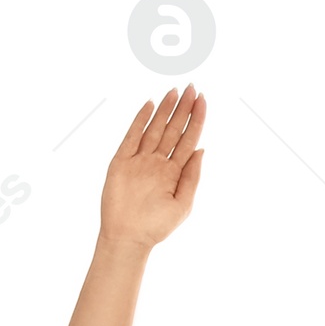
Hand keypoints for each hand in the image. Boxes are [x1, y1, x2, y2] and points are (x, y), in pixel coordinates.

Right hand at [100, 85, 206, 248]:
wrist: (128, 238)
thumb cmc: (156, 227)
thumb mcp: (183, 204)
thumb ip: (192, 176)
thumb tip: (201, 149)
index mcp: (174, 172)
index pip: (188, 139)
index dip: (196, 120)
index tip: (203, 100)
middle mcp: (158, 162)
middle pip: (173, 129)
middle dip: (184, 109)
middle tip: (193, 88)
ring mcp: (140, 160)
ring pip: (154, 128)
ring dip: (165, 110)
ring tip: (176, 91)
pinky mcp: (121, 161)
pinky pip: (132, 136)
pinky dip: (140, 120)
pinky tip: (149, 105)